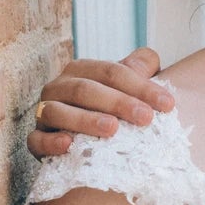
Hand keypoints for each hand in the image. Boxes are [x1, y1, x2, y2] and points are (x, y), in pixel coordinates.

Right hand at [28, 47, 171, 157]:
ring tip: (112, 129)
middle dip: (118, 102)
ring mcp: (45, 113)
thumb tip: (151, 59)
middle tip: (146, 118)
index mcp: (82, 71)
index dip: (141, 86)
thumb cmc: (110, 112)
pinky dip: (51, 142)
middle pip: (86, 90)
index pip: (112, 72)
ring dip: (85, 120)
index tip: (168, 104)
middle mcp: (59, 88)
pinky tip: (68, 145)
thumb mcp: (125, 89)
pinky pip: (37, 140)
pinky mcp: (36, 140)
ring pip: (58, 112)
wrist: (82, 144)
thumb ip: (138, 71)